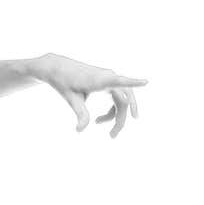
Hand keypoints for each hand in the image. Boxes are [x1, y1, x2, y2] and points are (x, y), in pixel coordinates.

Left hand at [33, 53, 147, 137]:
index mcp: (100, 80)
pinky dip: (111, 110)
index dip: (134, 82)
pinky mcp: (106, 81)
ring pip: (121, 100)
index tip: (146, 82)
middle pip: (123, 100)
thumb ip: (80, 113)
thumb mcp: (71, 99)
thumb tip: (80, 130)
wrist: (57, 67)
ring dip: (116, 116)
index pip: (120, 81)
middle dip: (121, 119)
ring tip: (110, 133)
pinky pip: (116, 97)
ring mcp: (109, 78)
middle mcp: (108, 77)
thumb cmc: (64, 82)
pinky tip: (100, 120)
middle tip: (112, 137)